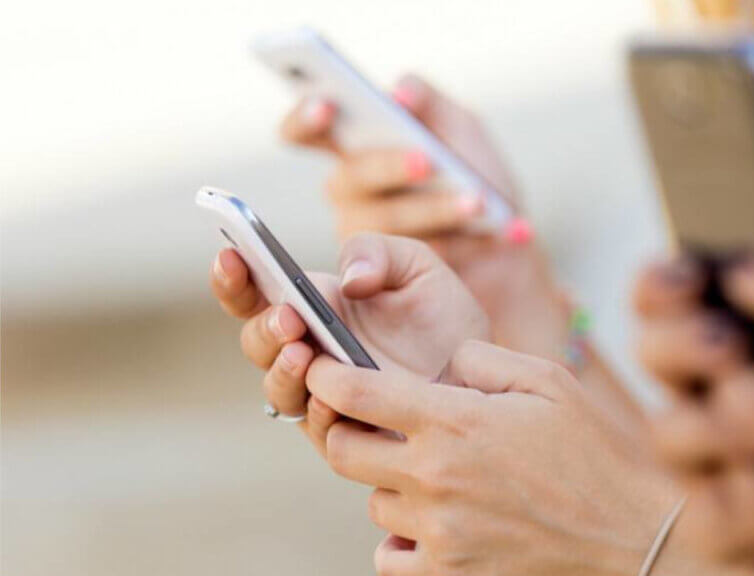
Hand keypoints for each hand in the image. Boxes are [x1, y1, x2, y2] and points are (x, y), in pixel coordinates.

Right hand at [209, 232, 489, 450]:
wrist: (485, 370)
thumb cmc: (442, 314)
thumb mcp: (415, 265)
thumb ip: (376, 253)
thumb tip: (348, 279)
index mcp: (312, 304)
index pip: (254, 292)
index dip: (233, 277)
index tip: (230, 257)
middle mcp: (307, 349)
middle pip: (257, 342)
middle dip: (264, 328)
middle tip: (289, 316)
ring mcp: (323, 392)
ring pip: (278, 388)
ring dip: (283, 371)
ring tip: (305, 352)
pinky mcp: (348, 430)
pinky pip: (318, 427)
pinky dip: (318, 410)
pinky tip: (331, 395)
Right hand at [279, 75, 568, 362]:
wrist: (508, 251)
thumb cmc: (478, 183)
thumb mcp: (462, 131)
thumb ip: (432, 103)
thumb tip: (399, 92)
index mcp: (357, 150)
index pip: (306, 131)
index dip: (305, 119)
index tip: (327, 107)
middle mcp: (350, 195)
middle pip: (351, 178)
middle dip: (390, 167)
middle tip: (425, 161)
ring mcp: (362, 241)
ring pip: (383, 223)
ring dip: (435, 208)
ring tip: (477, 202)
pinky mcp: (387, 281)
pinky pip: (407, 262)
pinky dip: (460, 240)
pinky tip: (500, 231)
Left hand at [302, 340, 679, 575]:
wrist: (630, 537)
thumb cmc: (593, 453)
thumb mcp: (547, 382)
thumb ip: (483, 359)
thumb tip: (442, 361)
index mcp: (454, 421)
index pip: (355, 393)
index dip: (325, 376)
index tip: (321, 370)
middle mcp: (434, 476)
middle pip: (341, 451)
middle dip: (346, 430)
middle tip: (375, 426)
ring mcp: (437, 531)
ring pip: (372, 501)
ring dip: (389, 484)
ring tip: (434, 476)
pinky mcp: (447, 574)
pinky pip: (389, 554)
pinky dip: (401, 537)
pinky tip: (434, 522)